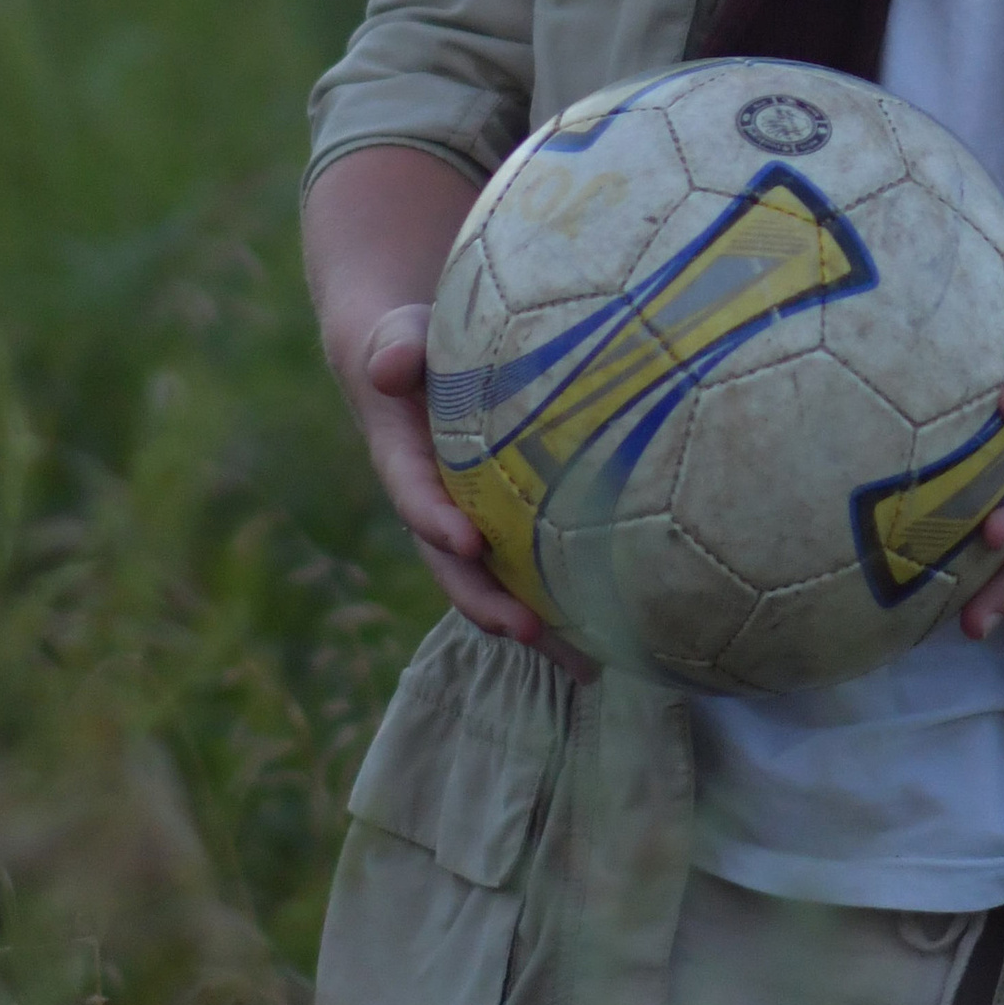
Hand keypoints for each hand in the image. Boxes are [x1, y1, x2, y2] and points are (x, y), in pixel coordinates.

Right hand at [352, 304, 595, 679]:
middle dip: (489, 603)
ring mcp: (471, 524)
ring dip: (536, 628)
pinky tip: (612, 639)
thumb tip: (392, 366)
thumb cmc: (412, 344)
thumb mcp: (398, 338)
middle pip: (457, 569)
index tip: (468, 540)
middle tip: (529, 630)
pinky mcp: (506, 527)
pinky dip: (563, 607)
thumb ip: (394, 350)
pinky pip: (531, 573)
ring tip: (587, 666)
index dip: (436, 523)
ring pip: (499, 585)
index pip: (415, 499)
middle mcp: (436, 508)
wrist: (415, 363)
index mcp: (403, 464)